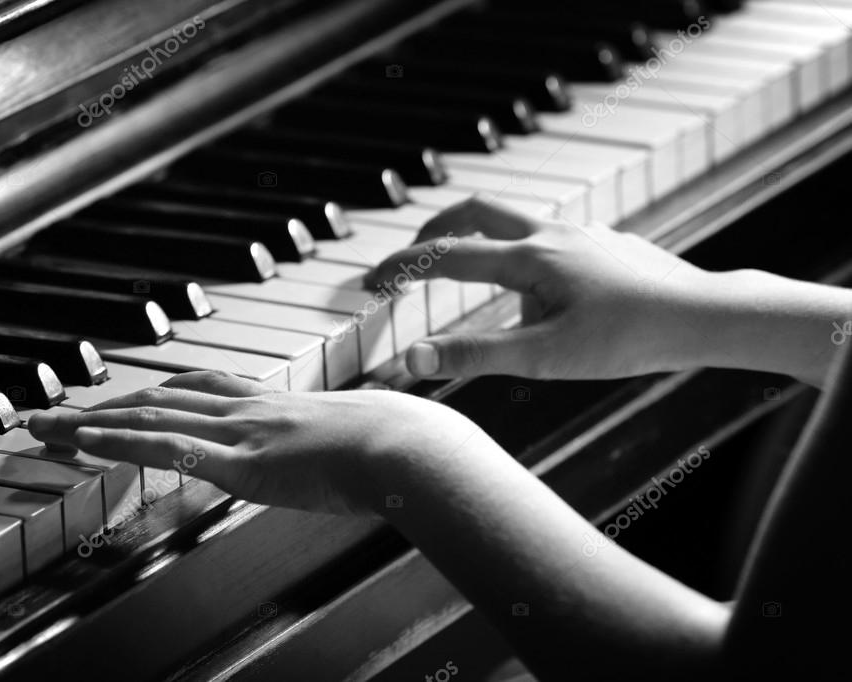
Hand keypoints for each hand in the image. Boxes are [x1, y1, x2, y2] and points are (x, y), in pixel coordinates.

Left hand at [27, 371, 485, 514]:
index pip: (197, 389)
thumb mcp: (357, 431)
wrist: (412, 447)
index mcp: (274, 402)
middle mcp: (249, 408)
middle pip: (159, 400)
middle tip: (55, 413)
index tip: (121, 400)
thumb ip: (334, 437)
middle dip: (102, 407)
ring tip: (45, 428)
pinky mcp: (245, 462)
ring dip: (92, 423)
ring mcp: (243, 432)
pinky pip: (172, 449)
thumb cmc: (396, 441)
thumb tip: (342, 449)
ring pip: (151, 418)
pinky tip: (86, 443)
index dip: (151, 394)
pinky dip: (123, 443)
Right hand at [366, 197, 715, 379]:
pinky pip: (551, 236)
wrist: (703, 316)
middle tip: (413, 258)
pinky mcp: (605, 242)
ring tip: (481, 285)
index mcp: (529, 258)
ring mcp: (581, 233)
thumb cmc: (628, 339)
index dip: (402, 267)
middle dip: (436, 229)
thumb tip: (412, 357)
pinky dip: (524, 252)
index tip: (371, 280)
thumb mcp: (545, 357)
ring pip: (515, 220)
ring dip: (482, 240)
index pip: (447, 256)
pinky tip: (546, 292)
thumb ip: (474, 354)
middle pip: (476, 210)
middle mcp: (551, 234)